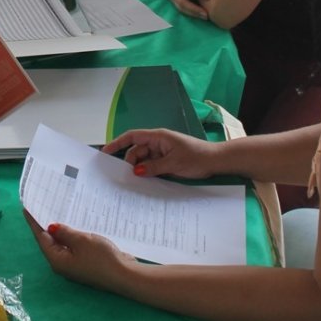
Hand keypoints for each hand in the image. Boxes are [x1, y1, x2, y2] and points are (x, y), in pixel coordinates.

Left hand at [24, 211, 131, 292]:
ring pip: (63, 244)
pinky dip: (71, 236)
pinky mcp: (85, 263)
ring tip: (55, 211)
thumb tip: (51, 228)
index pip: (41, 238)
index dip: (34, 223)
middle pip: (50, 242)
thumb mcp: (81, 240)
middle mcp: (63, 264)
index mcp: (57, 260)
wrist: (124, 274)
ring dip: (60, 230)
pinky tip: (74, 225)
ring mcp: (74, 264)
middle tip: (41, 206)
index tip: (26, 209)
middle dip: (46, 225)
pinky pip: (74, 247)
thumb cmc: (100, 258)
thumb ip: (65, 233)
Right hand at [102, 127, 220, 180]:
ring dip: (139, 169)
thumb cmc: (195, 157)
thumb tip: (135, 171)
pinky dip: (147, 172)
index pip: (132, 137)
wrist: (214, 161)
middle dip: (129, 162)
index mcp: (158, 137)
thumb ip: (153, 167)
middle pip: (136, 151)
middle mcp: (157, 143)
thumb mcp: (173, 163)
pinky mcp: (166, 160)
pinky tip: (144, 182)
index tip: (105, 152)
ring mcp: (162, 152)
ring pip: (143, 160)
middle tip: (123, 178)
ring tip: (133, 183)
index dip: (117, 143)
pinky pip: (151, 165)